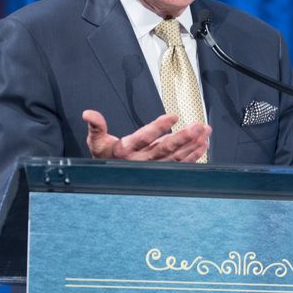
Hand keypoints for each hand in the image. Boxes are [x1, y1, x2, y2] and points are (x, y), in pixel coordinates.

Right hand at [83, 110, 210, 162]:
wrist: (110, 179)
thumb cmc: (105, 157)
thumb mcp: (96, 142)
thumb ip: (96, 126)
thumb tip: (88, 113)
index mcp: (126, 151)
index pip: (143, 138)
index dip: (158, 127)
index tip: (173, 116)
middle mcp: (141, 161)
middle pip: (165, 149)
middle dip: (183, 137)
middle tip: (197, 126)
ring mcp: (154, 167)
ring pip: (176, 157)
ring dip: (192, 145)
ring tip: (204, 132)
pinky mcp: (163, 171)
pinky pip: (180, 165)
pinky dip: (193, 156)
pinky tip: (202, 146)